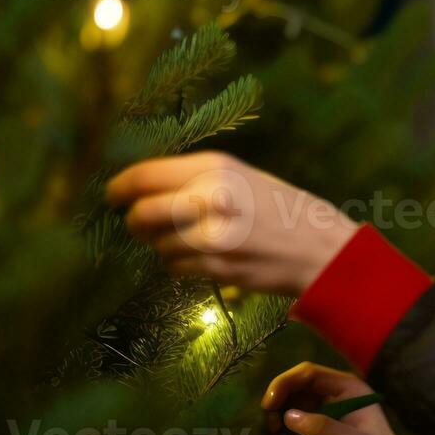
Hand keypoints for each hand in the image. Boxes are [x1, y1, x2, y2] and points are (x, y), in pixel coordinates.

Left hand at [105, 151, 359, 296]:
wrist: (321, 248)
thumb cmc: (280, 209)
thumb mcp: (241, 177)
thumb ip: (193, 179)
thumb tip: (140, 190)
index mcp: (215, 167)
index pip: (144, 176)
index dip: (120, 188)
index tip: (112, 195)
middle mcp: (211, 197)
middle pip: (141, 213)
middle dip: (135, 222)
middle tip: (138, 224)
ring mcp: (213, 235)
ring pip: (157, 244)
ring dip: (163, 246)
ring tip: (189, 240)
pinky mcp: (217, 266)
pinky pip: (174, 267)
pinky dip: (179, 264)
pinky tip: (202, 257)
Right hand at [262, 362, 432, 434]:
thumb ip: (326, 429)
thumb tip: (288, 416)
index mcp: (350, 392)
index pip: (310, 374)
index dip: (286, 383)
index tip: (269, 403)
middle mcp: (333, 403)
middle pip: (294, 390)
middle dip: (277, 402)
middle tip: (270, 425)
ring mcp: (321, 426)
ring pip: (287, 411)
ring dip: (274, 421)